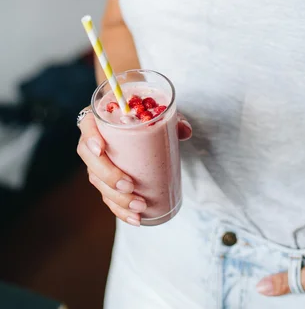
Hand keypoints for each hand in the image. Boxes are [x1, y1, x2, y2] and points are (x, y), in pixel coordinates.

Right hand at [77, 108, 191, 226]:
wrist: (144, 131)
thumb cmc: (147, 119)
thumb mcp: (160, 117)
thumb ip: (173, 121)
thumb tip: (186, 131)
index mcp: (102, 119)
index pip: (86, 124)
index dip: (90, 137)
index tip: (101, 149)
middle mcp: (94, 141)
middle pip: (90, 159)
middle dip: (108, 176)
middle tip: (129, 185)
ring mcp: (98, 163)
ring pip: (98, 182)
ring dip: (117, 198)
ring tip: (139, 206)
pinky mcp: (106, 181)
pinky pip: (107, 196)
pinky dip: (120, 210)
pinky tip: (136, 219)